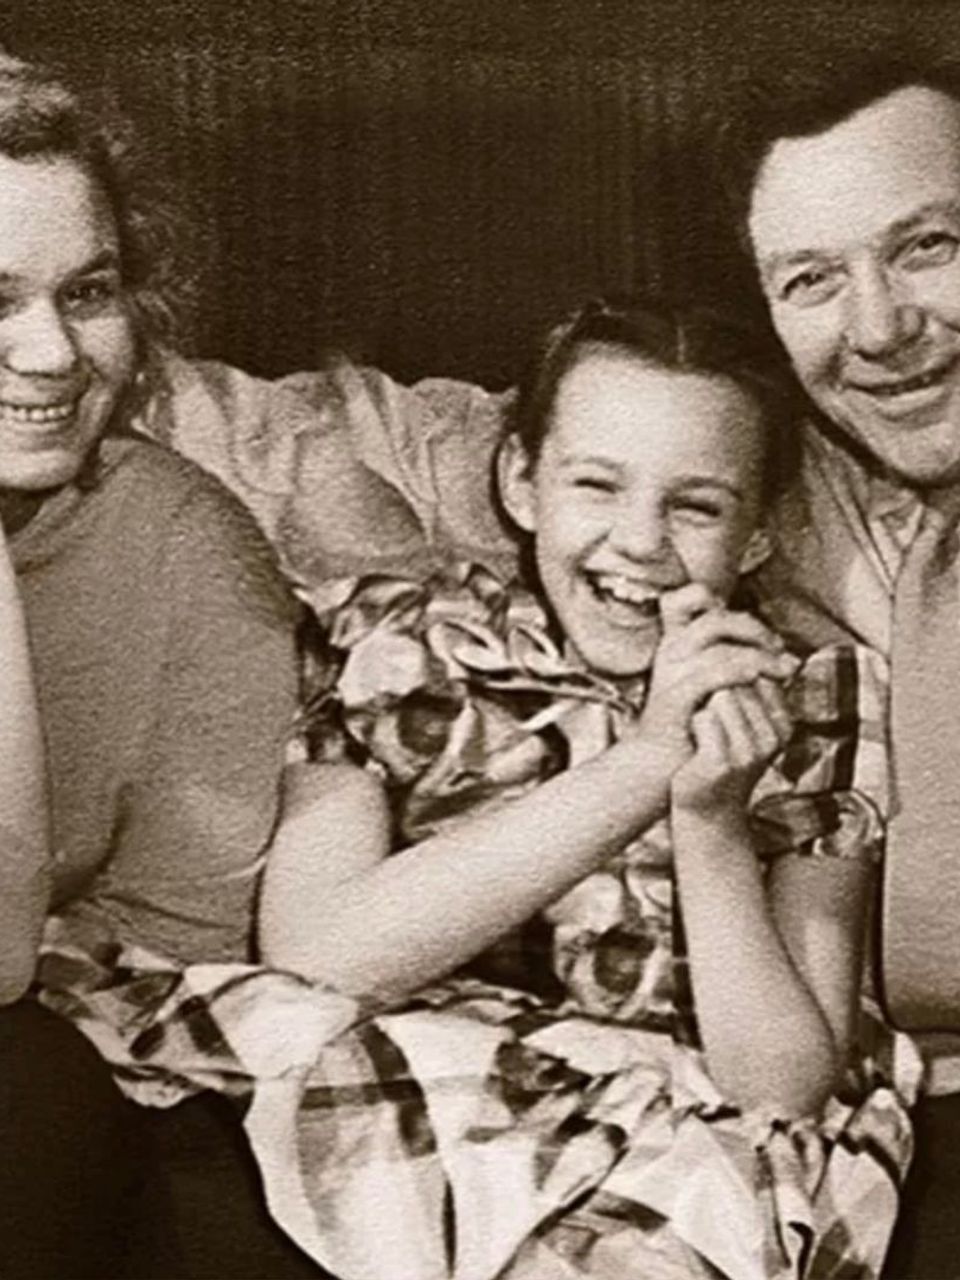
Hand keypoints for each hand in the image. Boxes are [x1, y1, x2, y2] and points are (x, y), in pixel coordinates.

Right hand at [638, 584, 797, 765]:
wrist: (659, 762)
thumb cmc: (690, 722)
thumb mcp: (710, 683)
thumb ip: (733, 660)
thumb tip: (780, 651)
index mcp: (675, 642)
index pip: (682, 600)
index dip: (708, 597)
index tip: (746, 624)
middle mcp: (670, 651)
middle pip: (713, 619)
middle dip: (754, 629)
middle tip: (778, 647)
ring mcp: (670, 673)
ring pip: (718, 646)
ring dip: (758, 653)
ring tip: (782, 669)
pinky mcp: (673, 696)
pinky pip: (710, 674)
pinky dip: (739, 670)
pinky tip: (758, 677)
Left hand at [672, 678, 792, 814]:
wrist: (708, 810)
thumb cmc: (724, 757)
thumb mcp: (749, 724)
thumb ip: (756, 690)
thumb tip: (765, 657)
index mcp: (784, 726)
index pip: (757, 672)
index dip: (732, 684)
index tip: (729, 715)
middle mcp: (773, 739)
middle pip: (737, 681)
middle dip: (718, 695)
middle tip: (716, 730)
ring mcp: (749, 752)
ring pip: (720, 695)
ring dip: (706, 710)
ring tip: (709, 739)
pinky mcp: (723, 762)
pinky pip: (703, 717)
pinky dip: (694, 725)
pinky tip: (698, 747)